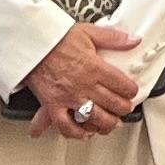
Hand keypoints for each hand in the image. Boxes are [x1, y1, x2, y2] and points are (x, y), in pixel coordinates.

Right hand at [25, 18, 146, 130]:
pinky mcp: (53, 105)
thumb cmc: (56, 38)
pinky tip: (85, 133)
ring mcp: (69, 97)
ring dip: (107, 124)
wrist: (31, 43)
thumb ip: (114, 38)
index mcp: (94, 67)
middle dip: (123, 108)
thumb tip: (134, 40)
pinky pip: (66, 126)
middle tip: (125, 108)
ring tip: (112, 123)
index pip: (122, 85)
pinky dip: (77, 133)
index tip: (132, 91)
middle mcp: (84, 85)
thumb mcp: (89, 32)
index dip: (131, 90)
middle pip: (112, 104)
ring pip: (94, 118)